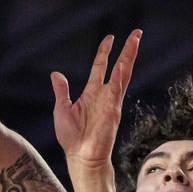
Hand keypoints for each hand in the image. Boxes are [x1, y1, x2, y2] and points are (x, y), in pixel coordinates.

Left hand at [51, 30, 141, 165]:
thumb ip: (61, 91)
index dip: (105, 52)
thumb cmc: (72, 138)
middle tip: (136, 33)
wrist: (81, 158)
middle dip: (127, 50)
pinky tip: (122, 65)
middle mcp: (104, 95)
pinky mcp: (113, 111)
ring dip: (129, 57)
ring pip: (122, 74)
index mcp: (92, 94)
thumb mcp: (62, 109)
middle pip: (119, 67)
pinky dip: (118, 78)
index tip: (110, 38)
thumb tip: (56, 74)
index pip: (100, 67)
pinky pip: (117, 91)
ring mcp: (111, 102)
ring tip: (136, 40)